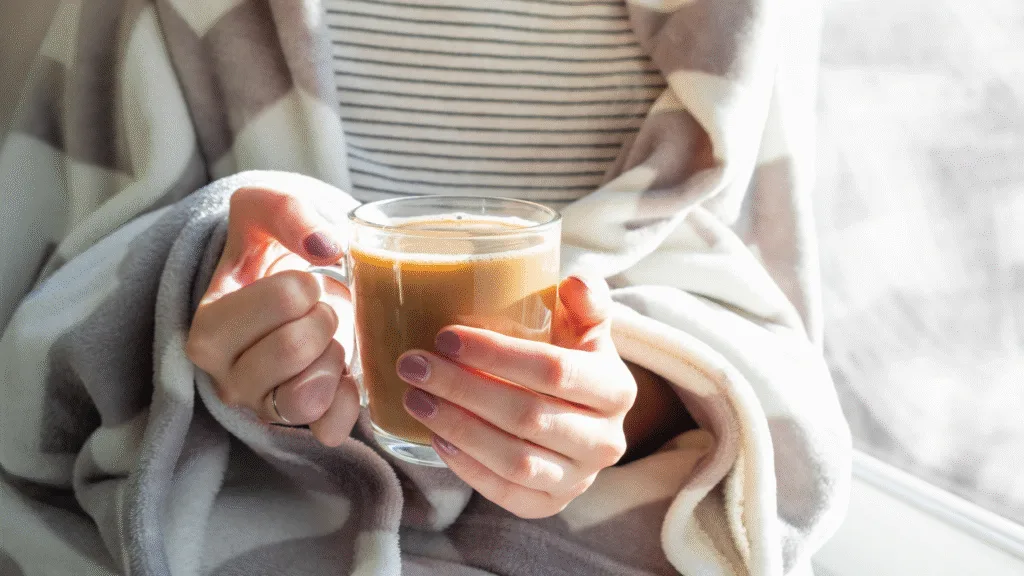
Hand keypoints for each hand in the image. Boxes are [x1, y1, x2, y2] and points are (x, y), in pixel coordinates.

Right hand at [186, 187, 359, 445]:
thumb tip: (325, 246)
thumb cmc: (270, 250)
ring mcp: (262, 408)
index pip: (284, 301)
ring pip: (308, 397)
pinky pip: (331, 428)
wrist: (290, 289)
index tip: (301, 281)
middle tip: (320, 308)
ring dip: (334, 357)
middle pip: (294, 348)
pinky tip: (344, 370)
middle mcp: (226, 379)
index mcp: (208, 330)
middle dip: (325, 317)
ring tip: (328, 339)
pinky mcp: (299, 427)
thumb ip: (287, 212)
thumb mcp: (263, 210)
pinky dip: (349, 397)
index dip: (306, 285)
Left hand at [395, 275, 635, 518]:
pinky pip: (507, 493)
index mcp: (617, 389)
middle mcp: (606, 440)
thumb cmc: (572, 358)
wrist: (584, 417)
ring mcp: (579, 478)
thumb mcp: (584, 325)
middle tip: (415, 365)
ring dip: (458, 428)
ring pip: (515, 460)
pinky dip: (468, 469)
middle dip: (463, 389)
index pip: (554, 371)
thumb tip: (576, 281)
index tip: (446, 337)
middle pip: (528, 416)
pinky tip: (437, 438)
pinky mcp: (551, 504)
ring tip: (416, 399)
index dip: (497, 355)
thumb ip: (585, 300)